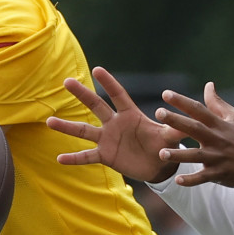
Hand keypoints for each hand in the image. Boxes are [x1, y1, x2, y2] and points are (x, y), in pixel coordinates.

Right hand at [46, 67, 183, 182]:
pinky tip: (58, 159)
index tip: (97, 69)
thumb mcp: (170, 137)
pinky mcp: (105, 156)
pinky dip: (74, 158)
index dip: (109, 83)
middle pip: (96, 106)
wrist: (159, 166)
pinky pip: (87, 157)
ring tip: (49, 121)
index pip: (118, 95)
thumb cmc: (164, 145)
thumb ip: (174, 129)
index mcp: (131, 115)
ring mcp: (107, 139)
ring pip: (84, 131)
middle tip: (67, 81)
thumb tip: (184, 122)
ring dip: (67, 127)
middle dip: (82, 94)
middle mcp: (115, 124)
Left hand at [155, 83, 233, 188]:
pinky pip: (203, 178)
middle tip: (159, 112)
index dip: (182, 101)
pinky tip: (177, 180)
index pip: (199, 109)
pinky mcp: (219, 174)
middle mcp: (217, 139)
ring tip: (161, 153)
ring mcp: (218, 158)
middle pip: (194, 128)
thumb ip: (218, 103)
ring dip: (179, 155)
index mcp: (219, 124)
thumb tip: (208, 85)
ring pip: (195, 156)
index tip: (165, 93)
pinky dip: (191, 180)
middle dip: (176, 120)